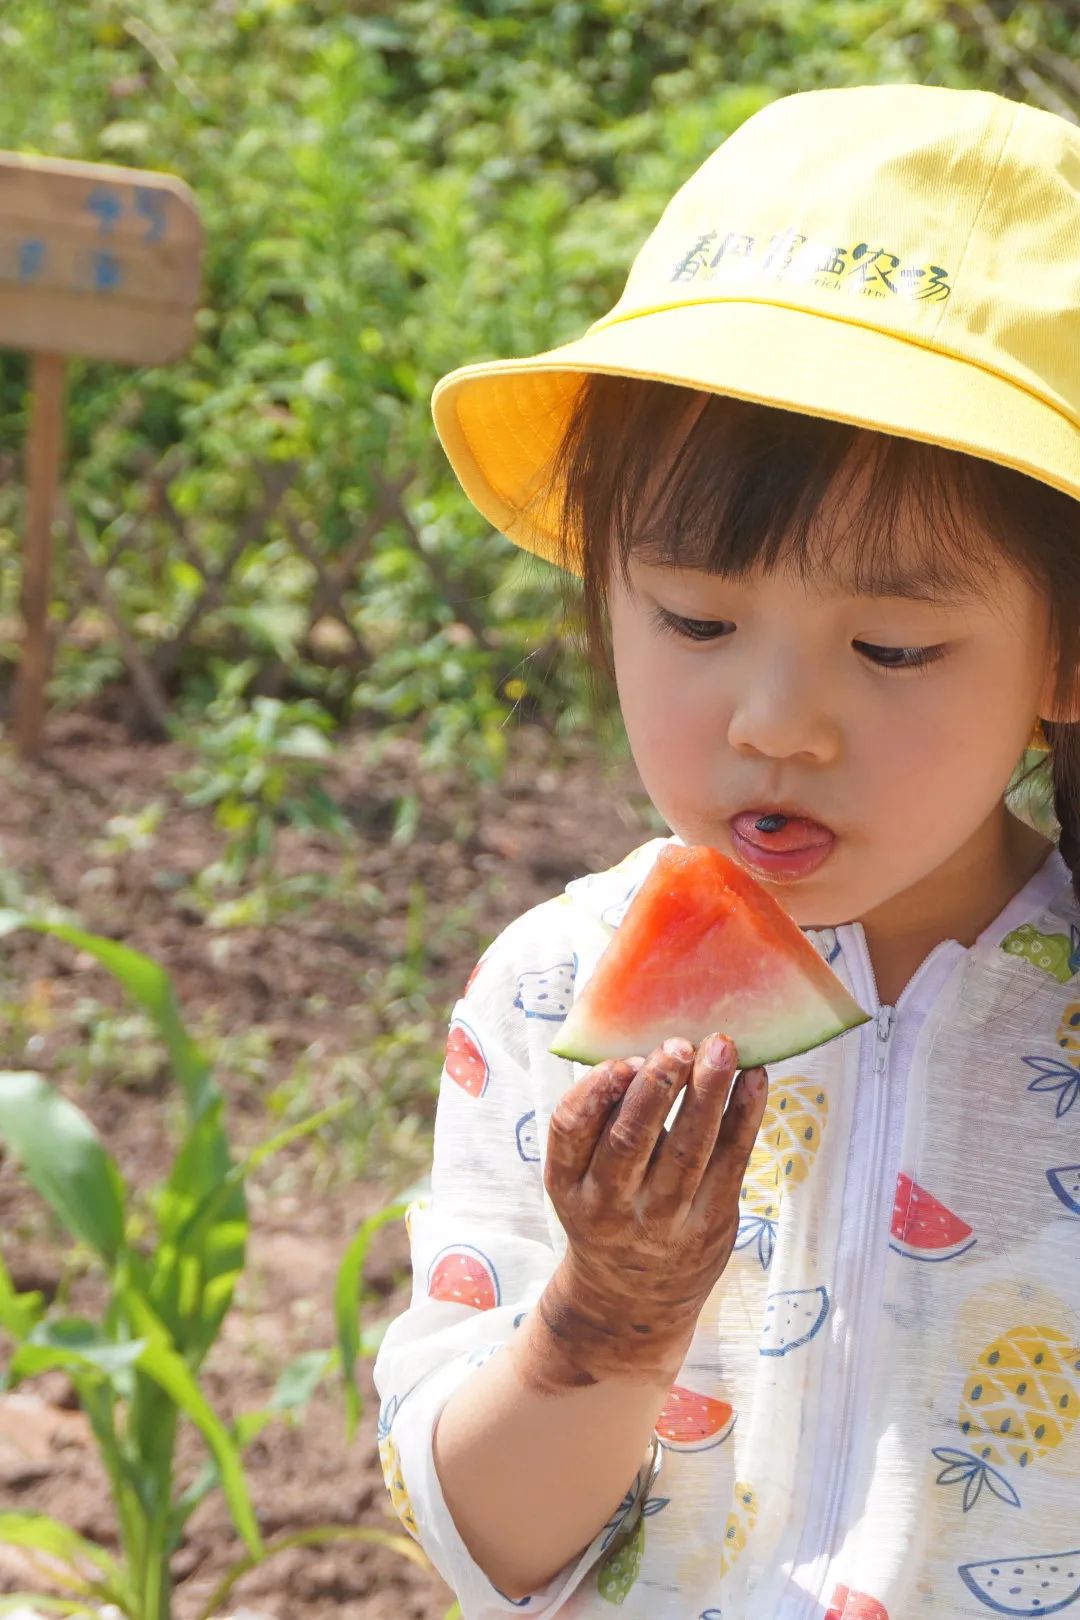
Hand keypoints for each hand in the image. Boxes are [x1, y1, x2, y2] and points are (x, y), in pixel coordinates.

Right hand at [517, 1033, 767, 1393]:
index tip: (622, 1059)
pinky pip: (731, 1162)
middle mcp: (611, 1205)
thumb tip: (645, 1045)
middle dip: (655, 1088)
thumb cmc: (608, 1211)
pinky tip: (755, 1078)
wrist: (633, 1300)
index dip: (595, 1091)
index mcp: (569, 1185)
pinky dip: (744, 1116)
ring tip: (722, 1048)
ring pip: (688, 1150)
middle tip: (677, 1045)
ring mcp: (663, 1219)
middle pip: (630, 1140)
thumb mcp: (580, 1179)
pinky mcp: (711, 1222)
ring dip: (707, 1094)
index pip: (570, 1130)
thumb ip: (601, 1123)